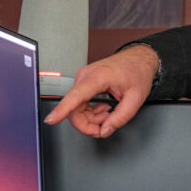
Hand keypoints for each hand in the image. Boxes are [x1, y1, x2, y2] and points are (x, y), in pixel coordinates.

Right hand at [43, 44, 160, 137]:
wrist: (138, 59)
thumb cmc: (137, 72)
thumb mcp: (135, 99)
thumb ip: (120, 118)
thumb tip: (105, 130)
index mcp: (98, 77)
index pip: (75, 96)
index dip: (62, 110)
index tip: (51, 119)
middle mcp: (85, 77)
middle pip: (74, 109)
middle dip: (88, 124)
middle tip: (105, 127)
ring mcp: (82, 80)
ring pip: (76, 109)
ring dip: (91, 119)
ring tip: (109, 114)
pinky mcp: (83, 84)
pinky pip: (80, 105)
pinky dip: (91, 112)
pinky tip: (104, 109)